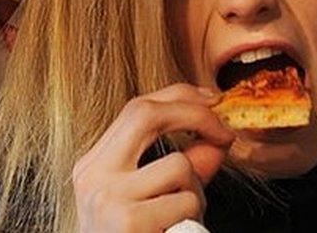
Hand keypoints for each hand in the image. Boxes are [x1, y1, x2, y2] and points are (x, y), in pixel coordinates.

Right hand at [73, 84, 234, 231]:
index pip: (136, 109)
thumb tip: (219, 139)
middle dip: (194, 115)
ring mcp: (106, 198)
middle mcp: (92, 176)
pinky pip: (185, 202)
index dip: (179, 96)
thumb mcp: (158, 199)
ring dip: (196, 192)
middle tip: (224, 133)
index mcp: (94, 165)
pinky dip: (193, 217)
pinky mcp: (127, 222)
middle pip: (145, 113)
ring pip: (177, 166)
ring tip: (183, 219)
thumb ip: (185, 167)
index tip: (212, 100)